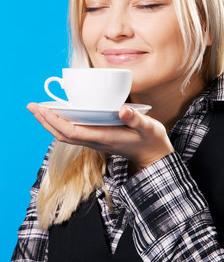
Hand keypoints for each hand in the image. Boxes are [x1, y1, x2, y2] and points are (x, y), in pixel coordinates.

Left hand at [27, 103, 173, 167]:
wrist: (152, 155)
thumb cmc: (150, 141)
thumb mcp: (148, 128)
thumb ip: (136, 119)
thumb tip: (123, 109)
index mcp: (103, 137)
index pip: (72, 131)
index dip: (55, 121)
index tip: (43, 108)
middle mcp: (95, 140)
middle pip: (63, 134)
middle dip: (46, 121)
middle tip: (32, 106)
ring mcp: (95, 140)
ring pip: (66, 134)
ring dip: (51, 123)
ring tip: (40, 109)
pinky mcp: (97, 137)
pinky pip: (73, 132)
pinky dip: (61, 124)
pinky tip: (59, 115)